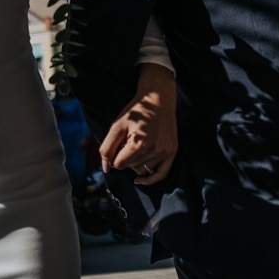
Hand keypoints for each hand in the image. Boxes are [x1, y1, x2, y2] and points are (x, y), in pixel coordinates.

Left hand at [99, 65, 176, 185]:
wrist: (158, 98)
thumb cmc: (135, 111)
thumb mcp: (116, 126)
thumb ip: (107, 148)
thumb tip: (106, 169)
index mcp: (139, 143)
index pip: (119, 164)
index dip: (115, 155)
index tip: (118, 144)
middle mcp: (154, 150)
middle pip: (131, 168)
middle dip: (126, 157)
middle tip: (129, 140)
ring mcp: (165, 151)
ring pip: (143, 170)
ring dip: (137, 162)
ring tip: (138, 144)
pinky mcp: (172, 151)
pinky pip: (162, 174)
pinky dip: (150, 179)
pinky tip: (140, 180)